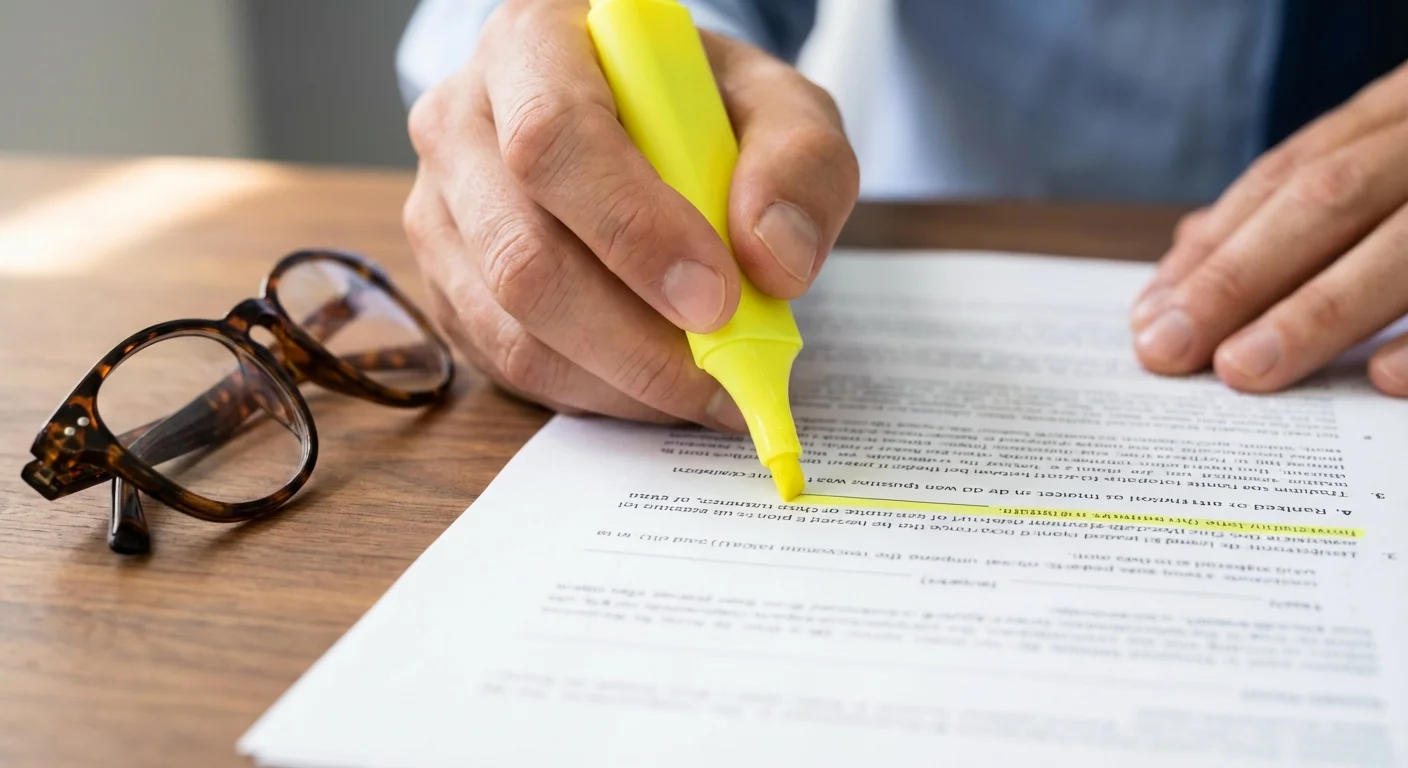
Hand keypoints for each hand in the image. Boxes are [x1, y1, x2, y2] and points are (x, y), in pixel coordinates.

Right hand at [402, 0, 858, 429]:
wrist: (643, 122)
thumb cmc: (700, 108)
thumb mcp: (778, 106)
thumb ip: (799, 164)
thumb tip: (774, 260)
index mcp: (534, 46)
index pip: (554, 140)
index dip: (633, 231)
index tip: (716, 296)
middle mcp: (462, 124)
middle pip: (522, 256)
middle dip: (633, 336)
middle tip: (722, 369)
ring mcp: (443, 212)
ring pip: (512, 329)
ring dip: (620, 379)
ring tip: (704, 385)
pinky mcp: (446, 287)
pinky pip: (509, 367)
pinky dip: (594, 392)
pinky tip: (653, 380)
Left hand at [1130, 62, 1407, 394]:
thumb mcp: (1394, 158)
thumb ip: (1313, 193)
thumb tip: (1191, 252)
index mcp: (1406, 113)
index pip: (1291, 177)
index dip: (1217, 247)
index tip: (1150, 318)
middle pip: (1331, 198)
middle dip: (1242, 277)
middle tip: (1171, 353)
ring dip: (1324, 308)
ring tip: (1248, 372)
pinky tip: (1389, 381)